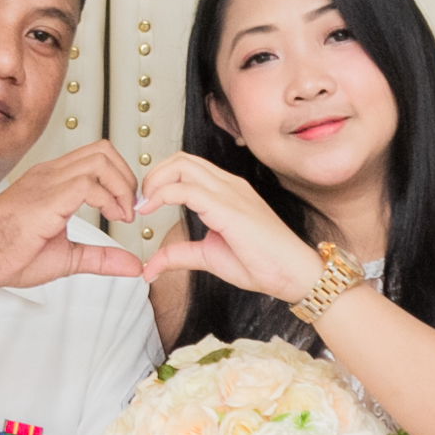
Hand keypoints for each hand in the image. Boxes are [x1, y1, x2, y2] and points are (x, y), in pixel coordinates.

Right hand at [0, 141, 143, 290]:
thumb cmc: (6, 255)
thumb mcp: (67, 257)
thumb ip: (101, 258)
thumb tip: (133, 265)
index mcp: (51, 182)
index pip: (97, 158)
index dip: (120, 179)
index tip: (125, 210)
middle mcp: (50, 175)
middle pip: (104, 150)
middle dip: (127, 178)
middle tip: (129, 210)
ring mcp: (47, 182)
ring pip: (100, 160)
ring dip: (121, 187)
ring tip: (121, 215)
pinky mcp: (45, 198)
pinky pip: (88, 184)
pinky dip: (109, 200)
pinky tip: (110, 219)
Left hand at [135, 154, 323, 302]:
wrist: (293, 275)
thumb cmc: (263, 263)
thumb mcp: (209, 257)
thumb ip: (180, 255)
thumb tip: (151, 266)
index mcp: (227, 191)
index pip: (187, 166)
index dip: (161, 179)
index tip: (145, 203)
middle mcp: (229, 185)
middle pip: (182, 159)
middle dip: (153, 175)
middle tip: (141, 201)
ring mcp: (230, 193)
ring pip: (182, 165)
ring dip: (155, 181)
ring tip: (144, 204)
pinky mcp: (229, 207)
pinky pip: (187, 189)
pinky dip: (162, 194)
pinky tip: (152, 210)